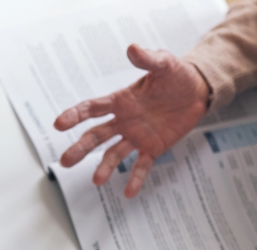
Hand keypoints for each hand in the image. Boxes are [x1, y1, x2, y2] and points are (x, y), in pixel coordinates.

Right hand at [54, 45, 210, 197]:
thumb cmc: (176, 75)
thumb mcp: (164, 63)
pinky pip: (141, 166)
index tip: (59, 124)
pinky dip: (135, 179)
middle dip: (80, 148)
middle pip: (96, 136)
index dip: (75, 115)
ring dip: (104, 167)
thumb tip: (132, 48)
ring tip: (96, 181)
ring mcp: (136, 136)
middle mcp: (123, 121)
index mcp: (121, 100)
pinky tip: (128, 193)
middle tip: (65, 162)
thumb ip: (148, 58)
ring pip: (115, 154)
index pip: (92, 109)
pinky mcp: (153, 148)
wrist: (196, 91)